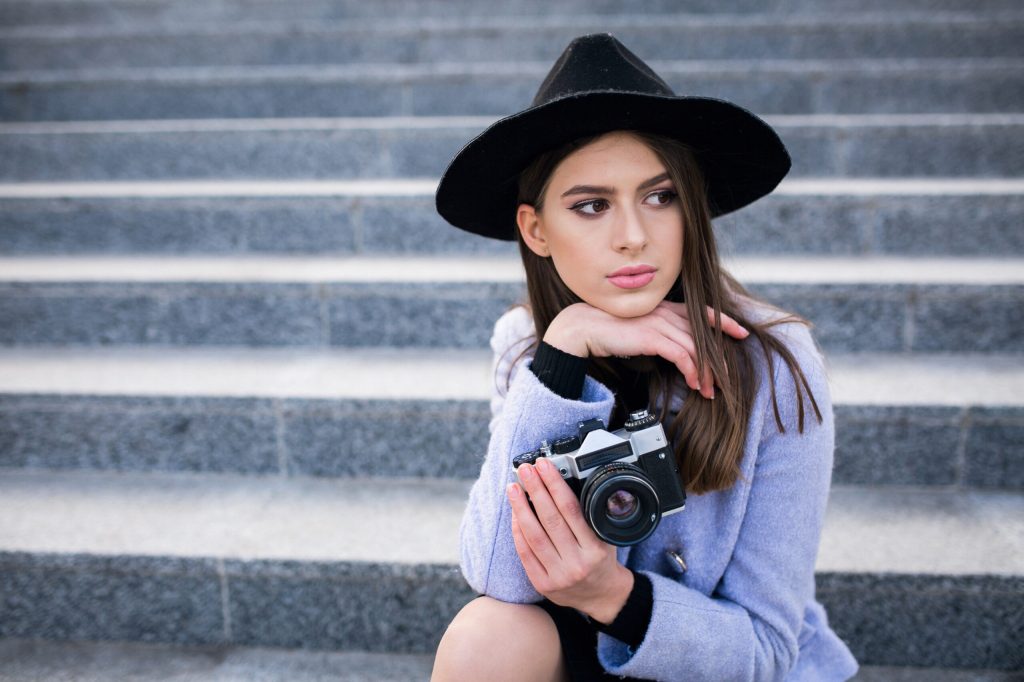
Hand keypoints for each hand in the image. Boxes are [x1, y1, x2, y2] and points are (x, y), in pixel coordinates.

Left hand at [506, 457, 633, 623]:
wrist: (603, 597)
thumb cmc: (602, 561)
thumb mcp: (606, 537)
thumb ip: (590, 516)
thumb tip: (565, 484)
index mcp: (595, 549)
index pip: (571, 509)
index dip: (555, 484)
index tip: (545, 466)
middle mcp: (576, 563)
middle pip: (550, 519)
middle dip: (535, 490)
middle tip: (525, 470)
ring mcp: (558, 575)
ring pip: (534, 535)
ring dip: (521, 508)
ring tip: (514, 488)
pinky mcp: (542, 584)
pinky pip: (525, 553)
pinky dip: (518, 531)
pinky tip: (514, 514)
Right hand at [543, 301, 748, 398]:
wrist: (586, 328)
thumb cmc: (611, 331)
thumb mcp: (641, 329)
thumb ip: (660, 333)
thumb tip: (675, 350)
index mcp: (666, 308)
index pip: (703, 312)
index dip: (725, 322)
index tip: (741, 333)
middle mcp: (667, 312)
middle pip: (704, 334)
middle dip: (719, 358)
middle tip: (727, 379)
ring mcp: (660, 323)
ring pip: (696, 347)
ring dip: (707, 372)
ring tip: (711, 391)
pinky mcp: (652, 337)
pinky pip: (682, 355)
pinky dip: (692, 371)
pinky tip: (695, 384)